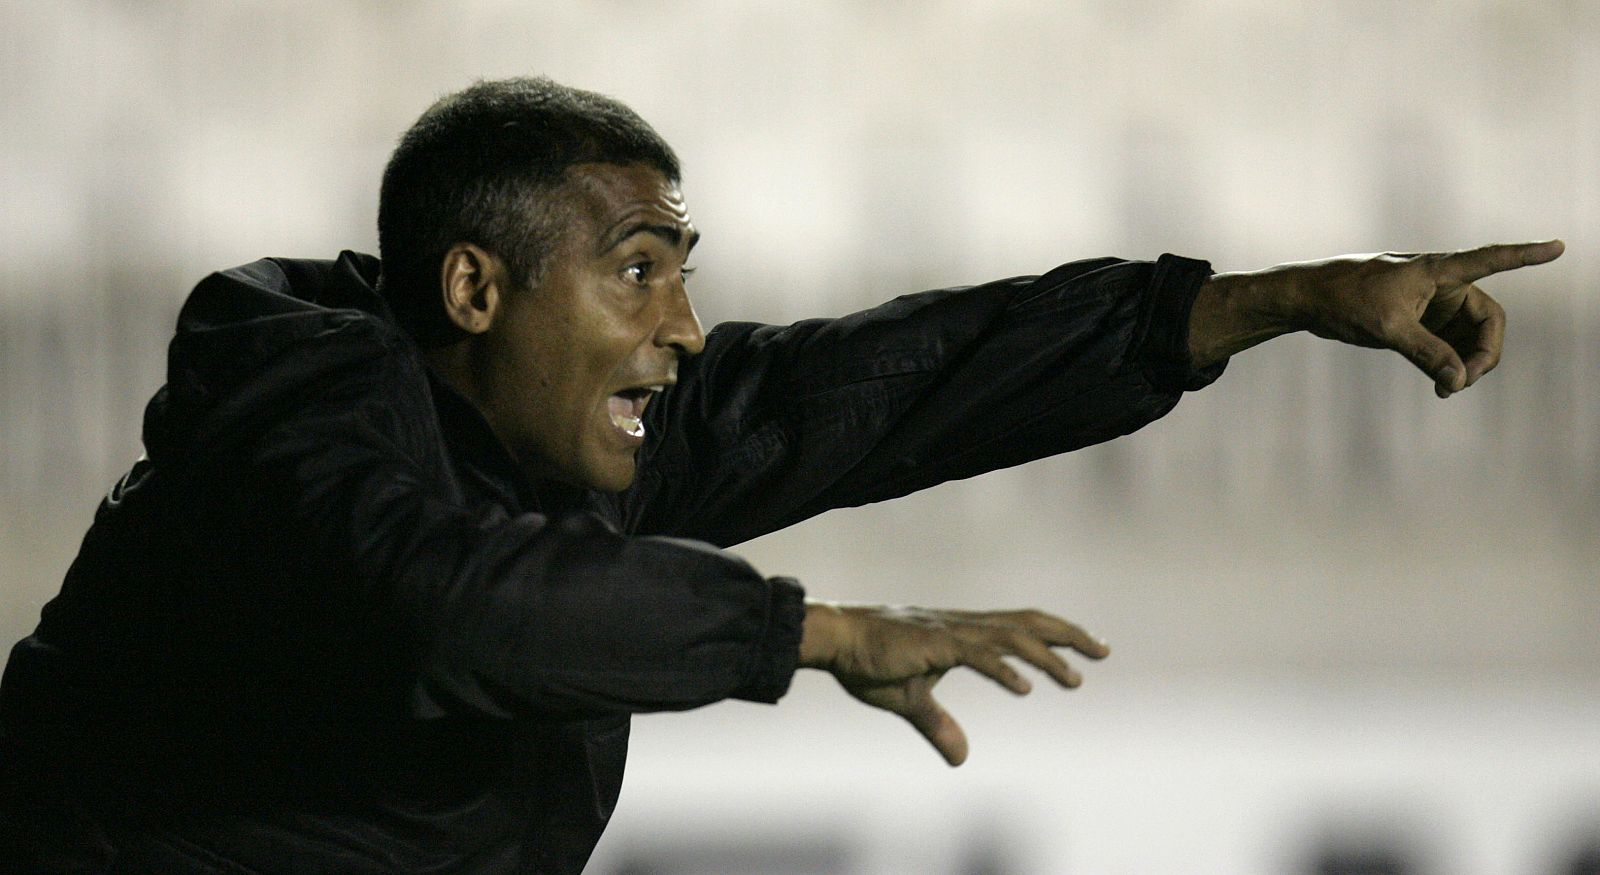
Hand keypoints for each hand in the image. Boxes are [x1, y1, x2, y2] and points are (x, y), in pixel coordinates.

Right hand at [798, 602, 1108, 765]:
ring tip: (1074, 680)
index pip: (1019, 628)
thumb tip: (962, 759)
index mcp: (962, 632)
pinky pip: (976, 654)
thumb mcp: (911, 701)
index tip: (1087, 650)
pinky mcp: (935, 643)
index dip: (1055, 636)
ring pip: (1011, 638)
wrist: (837, 639)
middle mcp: (963, 626)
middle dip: (1068, 636)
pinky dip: (1003, 669)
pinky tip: (1024, 688)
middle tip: (1103, 651)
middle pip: (1028, 624)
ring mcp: (950, 632)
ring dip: (1046, 658)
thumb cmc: (870, 663)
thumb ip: (939, 725)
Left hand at [1189, 240, 1563, 395]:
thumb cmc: (1344, 300)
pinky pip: (1450, 343)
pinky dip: (1450, 363)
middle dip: (1484, 352)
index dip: (1526, 256)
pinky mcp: (1419, 319)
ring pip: (1470, 336)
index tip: (1559, 247)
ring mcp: (1432, 303)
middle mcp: (1441, 283)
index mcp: (1437, 271)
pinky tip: (1441, 384)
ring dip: (1467, 363)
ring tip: (1447, 388)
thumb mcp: (1388, 328)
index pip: (1491, 260)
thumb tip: (1458, 381)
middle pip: (1488, 320)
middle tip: (1462, 383)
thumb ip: (1427, 354)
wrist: (1307, 299)